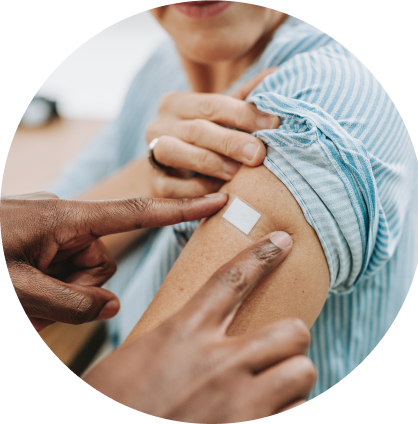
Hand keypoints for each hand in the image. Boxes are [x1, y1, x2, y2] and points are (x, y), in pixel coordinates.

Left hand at [1, 191, 226, 330]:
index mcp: (65, 217)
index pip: (137, 212)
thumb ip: (72, 302)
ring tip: (22, 297)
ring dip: (58, 292)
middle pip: (101, 260)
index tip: (217, 199)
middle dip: (77, 287)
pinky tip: (23, 292)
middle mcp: (63, 219)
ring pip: (81, 271)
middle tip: (36, 300)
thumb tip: (108, 306)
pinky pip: (62, 268)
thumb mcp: (18, 289)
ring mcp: (50, 230)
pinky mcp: (40, 239)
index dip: (181, 209)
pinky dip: (47, 288)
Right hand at [84, 231, 315, 421]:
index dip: (261, 255)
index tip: (282, 241)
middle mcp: (219, 363)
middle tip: (278, 349)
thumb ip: (176, 338)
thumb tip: (201, 331)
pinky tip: (268, 413)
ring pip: (301, 372)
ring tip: (272, 387)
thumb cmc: (117, 402)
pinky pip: (298, 412)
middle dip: (292, 338)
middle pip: (290, 330)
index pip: (232, 279)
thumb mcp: (139, 357)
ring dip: (291, 379)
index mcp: (185, 334)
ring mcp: (240, 402)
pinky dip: (289, 410)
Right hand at [145, 68, 279, 197]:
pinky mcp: (153, 183)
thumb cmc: (202, 141)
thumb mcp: (220, 119)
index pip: (212, 104)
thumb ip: (243, 99)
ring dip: (210, 162)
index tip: (273, 124)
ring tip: (237, 173)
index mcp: (176, 104)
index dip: (243, 114)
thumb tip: (276, 74)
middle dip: (230, 142)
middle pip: (196, 129)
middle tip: (259, 154)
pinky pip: (172, 187)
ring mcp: (151, 154)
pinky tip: (220, 194)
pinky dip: (197, 190)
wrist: (170, 172)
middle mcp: (158, 125)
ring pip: (174, 152)